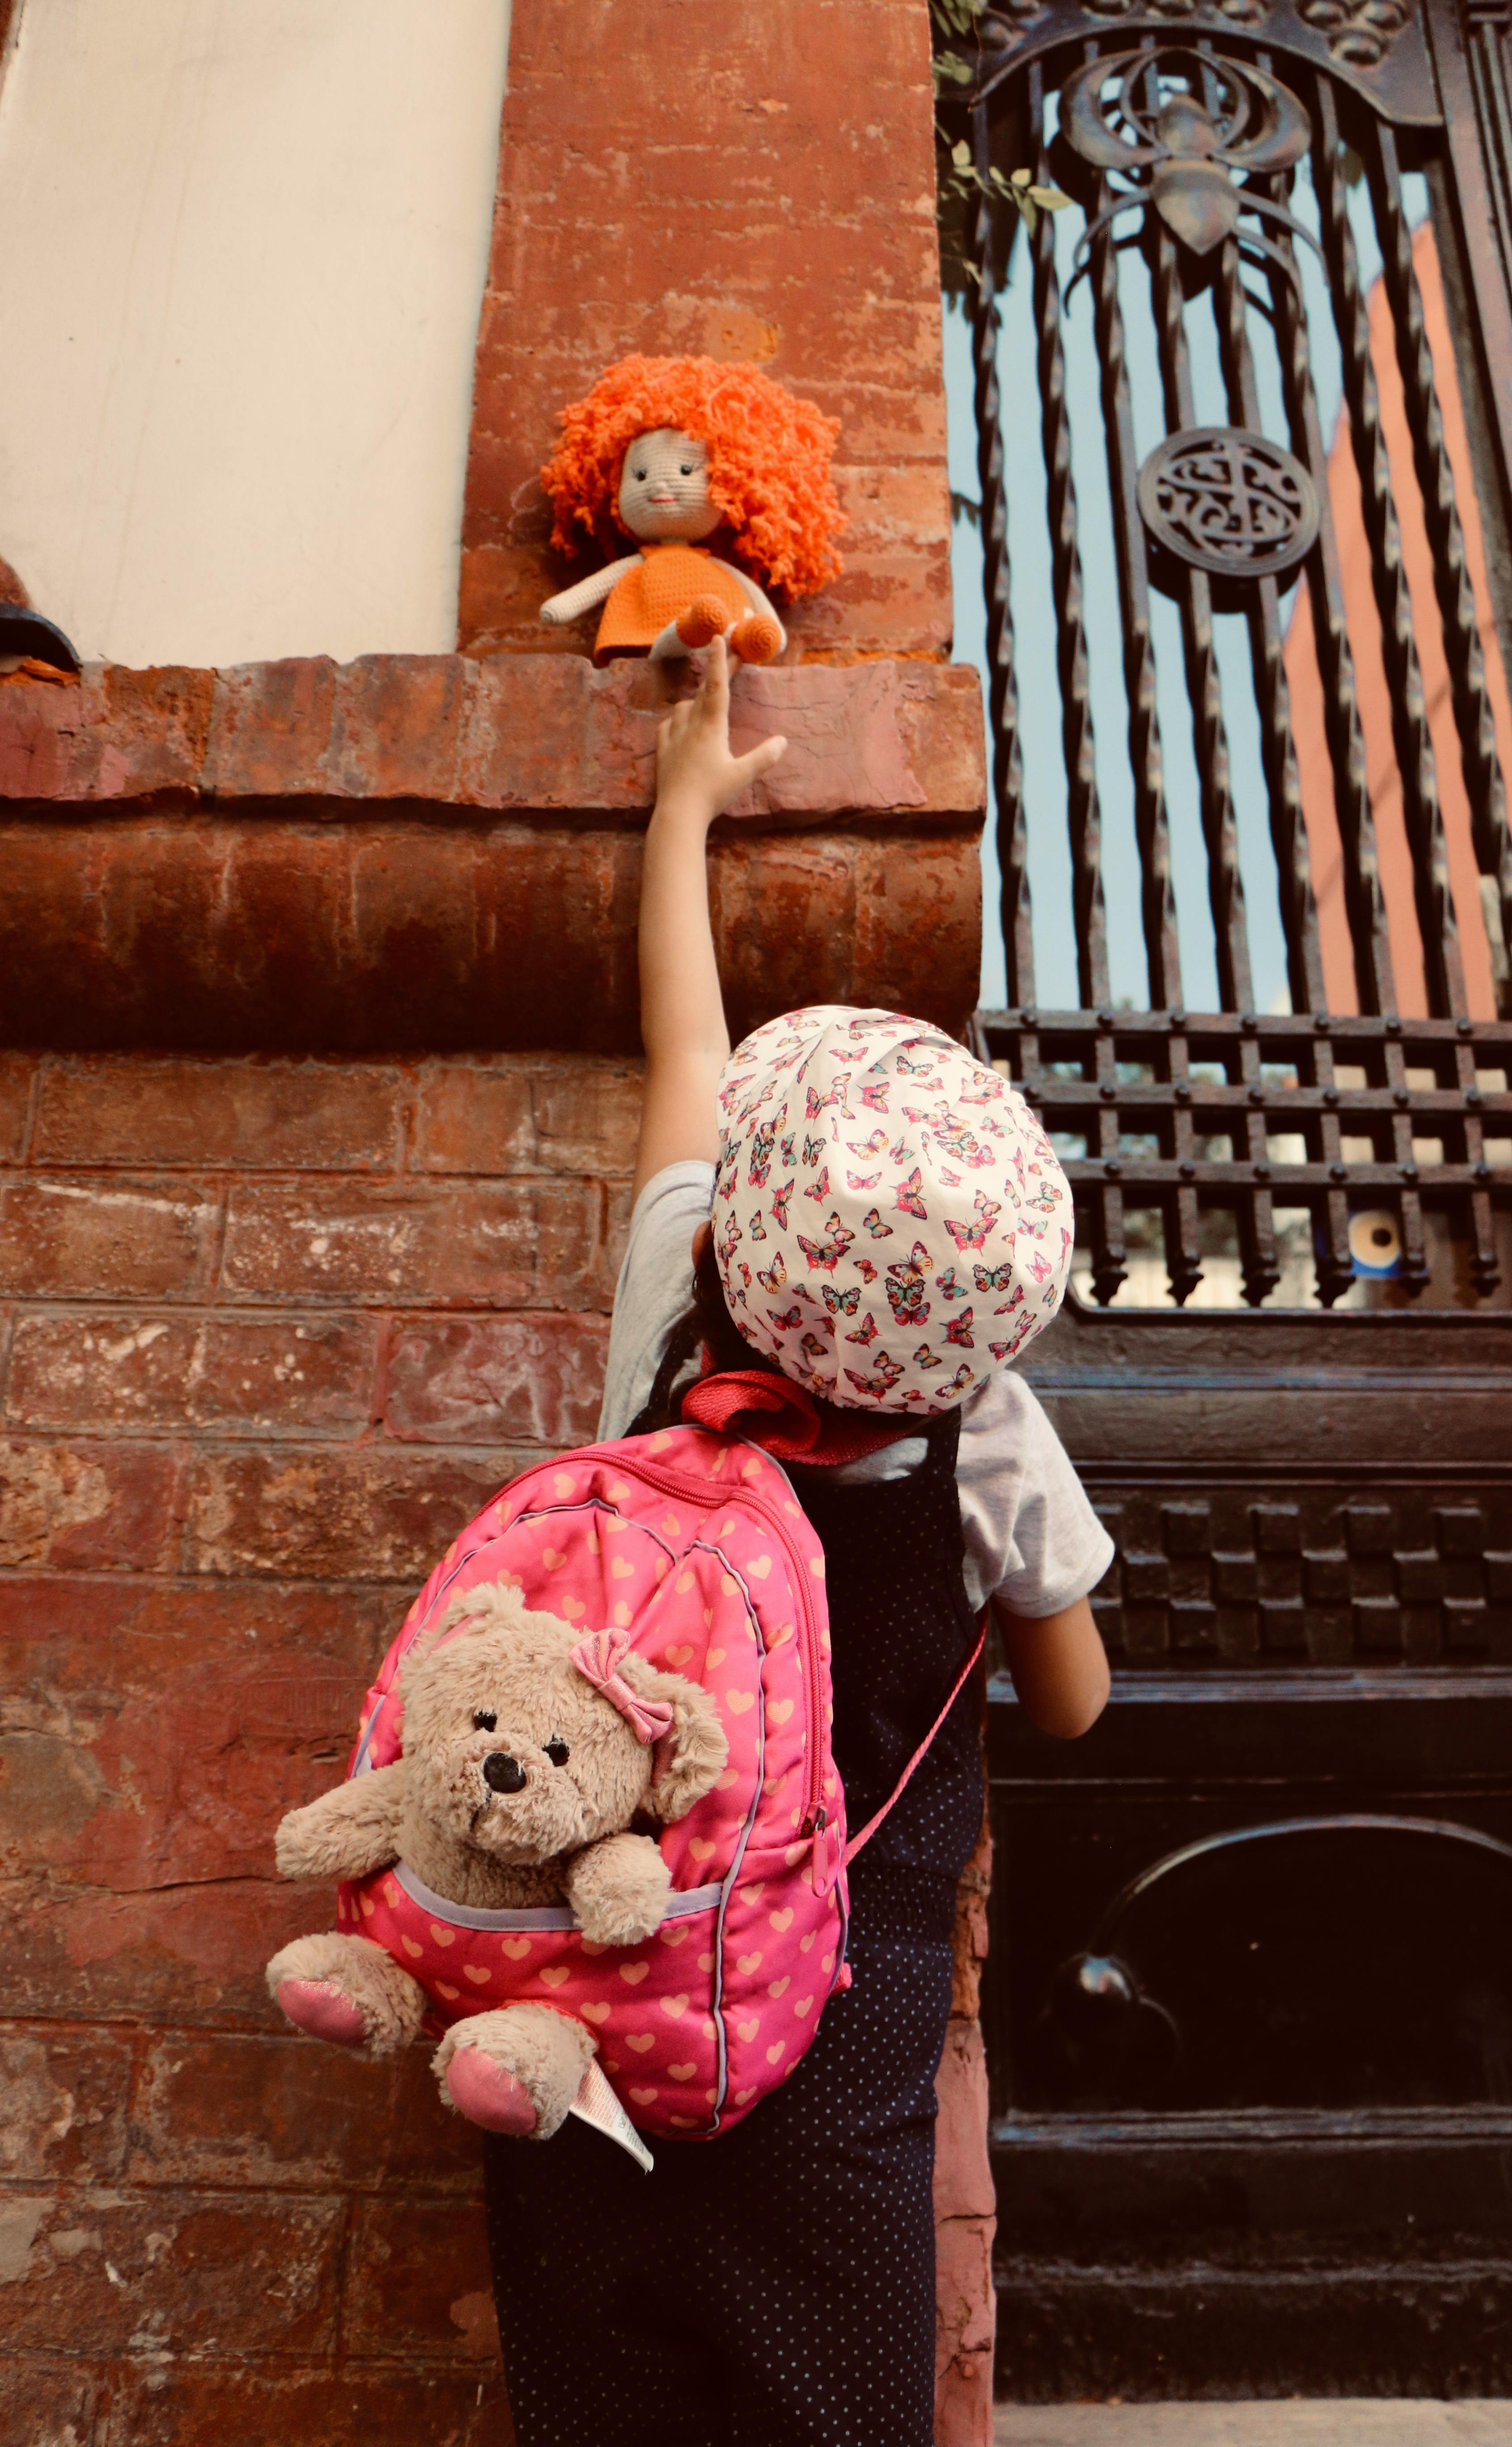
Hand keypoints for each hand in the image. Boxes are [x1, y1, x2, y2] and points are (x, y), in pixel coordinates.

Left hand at [654, 635, 785, 824]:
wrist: (677, 814)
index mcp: (712, 726)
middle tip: (731, 658)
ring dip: (697, 698)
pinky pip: (668, 724)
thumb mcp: (743, 776)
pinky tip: (681, 723)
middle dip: (717, 673)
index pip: (717, 686)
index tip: (719, 636)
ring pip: (685, 706)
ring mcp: (674, 736)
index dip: (720, 660)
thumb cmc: (711, 794)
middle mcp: (691, 725)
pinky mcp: (663, 750)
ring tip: (708, 700)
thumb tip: (783, 741)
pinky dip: (678, 718)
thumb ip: (764, 757)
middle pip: (704, 691)